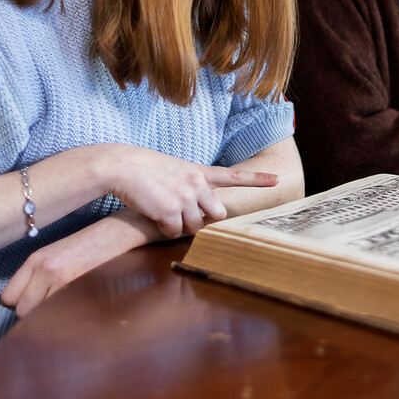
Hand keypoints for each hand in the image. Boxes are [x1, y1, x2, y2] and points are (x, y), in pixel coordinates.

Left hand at [1, 211, 156, 316]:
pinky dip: (67, 320)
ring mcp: (60, 279)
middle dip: (36, 316)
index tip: (36, 306)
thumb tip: (28, 307)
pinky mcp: (78, 287)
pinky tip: (79, 312)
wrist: (121, 233)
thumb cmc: (92, 247)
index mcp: (35, 259)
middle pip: (22, 312)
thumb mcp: (58, 255)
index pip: (9, 298)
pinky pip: (60, 317)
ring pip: (39, 318)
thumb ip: (39, 278)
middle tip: (56, 311)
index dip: (22, 304)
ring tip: (68, 313)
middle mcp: (43, 269)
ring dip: (51, 320)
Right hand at [99, 148, 278, 237]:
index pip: (233, 175)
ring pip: (195, 227)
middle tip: (187, 218)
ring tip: (163, 212)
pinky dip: (165, 230)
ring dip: (181, 227)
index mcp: (199, 172)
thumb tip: (199, 214)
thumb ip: (192, 187)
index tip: (276, 179)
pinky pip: (174, 232)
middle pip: (217, 215)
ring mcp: (185, 197)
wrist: (122, 166)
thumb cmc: (144, 168)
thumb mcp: (175, 170)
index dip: (256, 179)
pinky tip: (154, 216)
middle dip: (205, 222)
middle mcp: (197, 184)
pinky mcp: (170, 210)